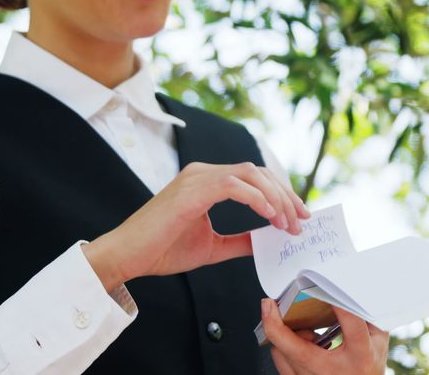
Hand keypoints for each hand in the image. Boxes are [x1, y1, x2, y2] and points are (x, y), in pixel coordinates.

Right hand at [83, 162, 308, 290]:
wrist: (127, 256)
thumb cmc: (162, 249)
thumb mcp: (212, 246)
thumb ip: (240, 241)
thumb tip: (267, 241)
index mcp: (206, 182)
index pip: (254, 177)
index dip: (281, 194)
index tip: (299, 218)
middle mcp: (202, 173)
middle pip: (258, 172)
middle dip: (286, 195)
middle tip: (301, 222)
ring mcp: (196, 178)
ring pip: (250, 174)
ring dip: (276, 198)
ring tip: (287, 223)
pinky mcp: (191, 190)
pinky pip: (233, 185)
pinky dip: (256, 198)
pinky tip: (268, 216)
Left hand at [262, 299, 389, 374]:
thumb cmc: (368, 366)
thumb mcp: (378, 341)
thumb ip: (367, 315)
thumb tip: (350, 288)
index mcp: (360, 356)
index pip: (351, 326)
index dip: (339, 303)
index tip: (325, 285)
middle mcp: (334, 370)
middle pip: (298, 348)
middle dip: (276, 324)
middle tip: (269, 303)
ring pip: (283, 352)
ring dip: (285, 333)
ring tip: (302, 327)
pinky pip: (280, 361)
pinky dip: (283, 346)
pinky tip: (298, 340)